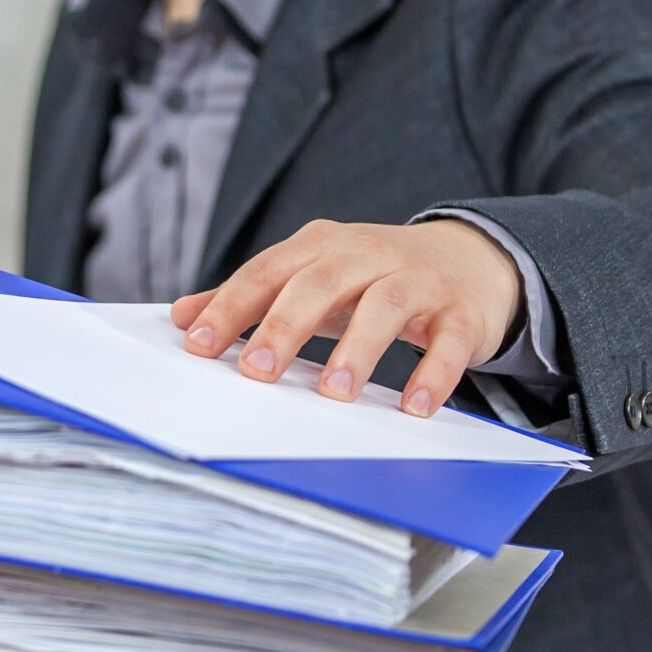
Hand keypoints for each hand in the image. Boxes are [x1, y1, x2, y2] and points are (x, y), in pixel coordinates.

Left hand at [169, 218, 520, 416]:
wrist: (468, 259)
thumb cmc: (371, 275)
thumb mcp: (309, 276)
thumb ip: (249, 296)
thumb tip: (182, 316)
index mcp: (321, 245)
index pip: (267, 272)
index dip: (232, 307)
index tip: (199, 344)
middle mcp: (367, 254)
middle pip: (320, 284)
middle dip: (284, 326)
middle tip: (257, 370)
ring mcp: (417, 280)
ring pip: (385, 307)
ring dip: (358, 350)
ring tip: (334, 392)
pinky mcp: (459, 312)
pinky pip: (448, 342)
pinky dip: (434, 374)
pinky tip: (415, 406)